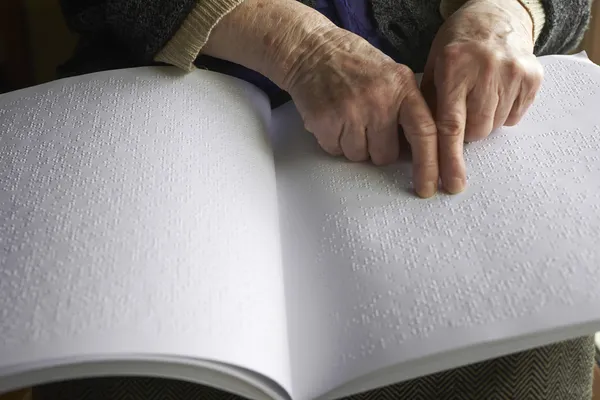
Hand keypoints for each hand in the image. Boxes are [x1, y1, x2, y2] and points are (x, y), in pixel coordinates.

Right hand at [203, 0, 438, 196]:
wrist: (312, 50)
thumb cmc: (355, 66)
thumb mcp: (393, 76)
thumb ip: (409, 108)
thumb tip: (424, 152)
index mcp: (402, 88)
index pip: (425, 132)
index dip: (430, 164)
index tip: (429, 188)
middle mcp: (379, 100)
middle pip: (386, 155)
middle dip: (377, 148)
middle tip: (366, 123)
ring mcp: (350, 111)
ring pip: (360, 156)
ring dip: (353, 144)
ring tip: (347, 116)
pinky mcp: (325, 121)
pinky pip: (336, 151)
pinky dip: (334, 140)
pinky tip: (332, 118)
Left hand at [421, 0, 543, 193]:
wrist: (496, 15)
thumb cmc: (457, 45)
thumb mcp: (433, 66)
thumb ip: (427, 103)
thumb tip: (419, 149)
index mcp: (453, 66)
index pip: (450, 125)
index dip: (448, 158)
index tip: (449, 184)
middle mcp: (486, 69)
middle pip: (476, 131)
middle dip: (464, 133)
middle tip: (460, 113)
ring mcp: (513, 72)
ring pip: (495, 127)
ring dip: (482, 123)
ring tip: (477, 97)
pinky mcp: (533, 76)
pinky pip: (514, 117)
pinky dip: (502, 114)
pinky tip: (495, 92)